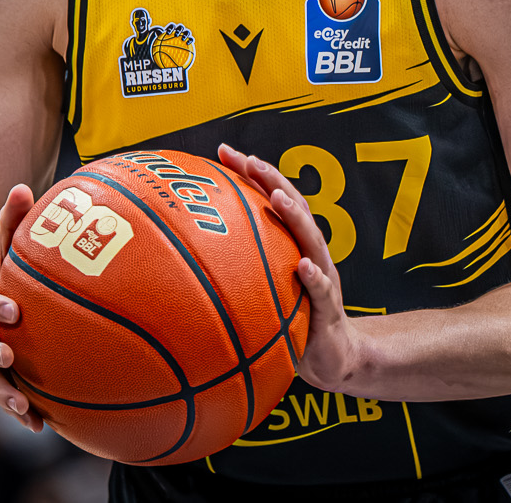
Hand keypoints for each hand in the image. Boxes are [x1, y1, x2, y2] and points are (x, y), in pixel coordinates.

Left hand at [218, 144, 369, 392]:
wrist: (333, 359)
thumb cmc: (292, 322)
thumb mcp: (260, 294)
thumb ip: (233, 276)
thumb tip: (176, 265)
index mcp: (291, 246)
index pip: (271, 200)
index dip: (250, 174)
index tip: (222, 151)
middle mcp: (310, 253)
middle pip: (294, 207)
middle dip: (272, 179)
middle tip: (249, 159)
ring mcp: (323, 278)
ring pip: (312, 240)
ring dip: (296, 217)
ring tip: (277, 197)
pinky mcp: (329, 309)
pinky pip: (322, 291)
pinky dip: (314, 277)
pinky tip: (303, 266)